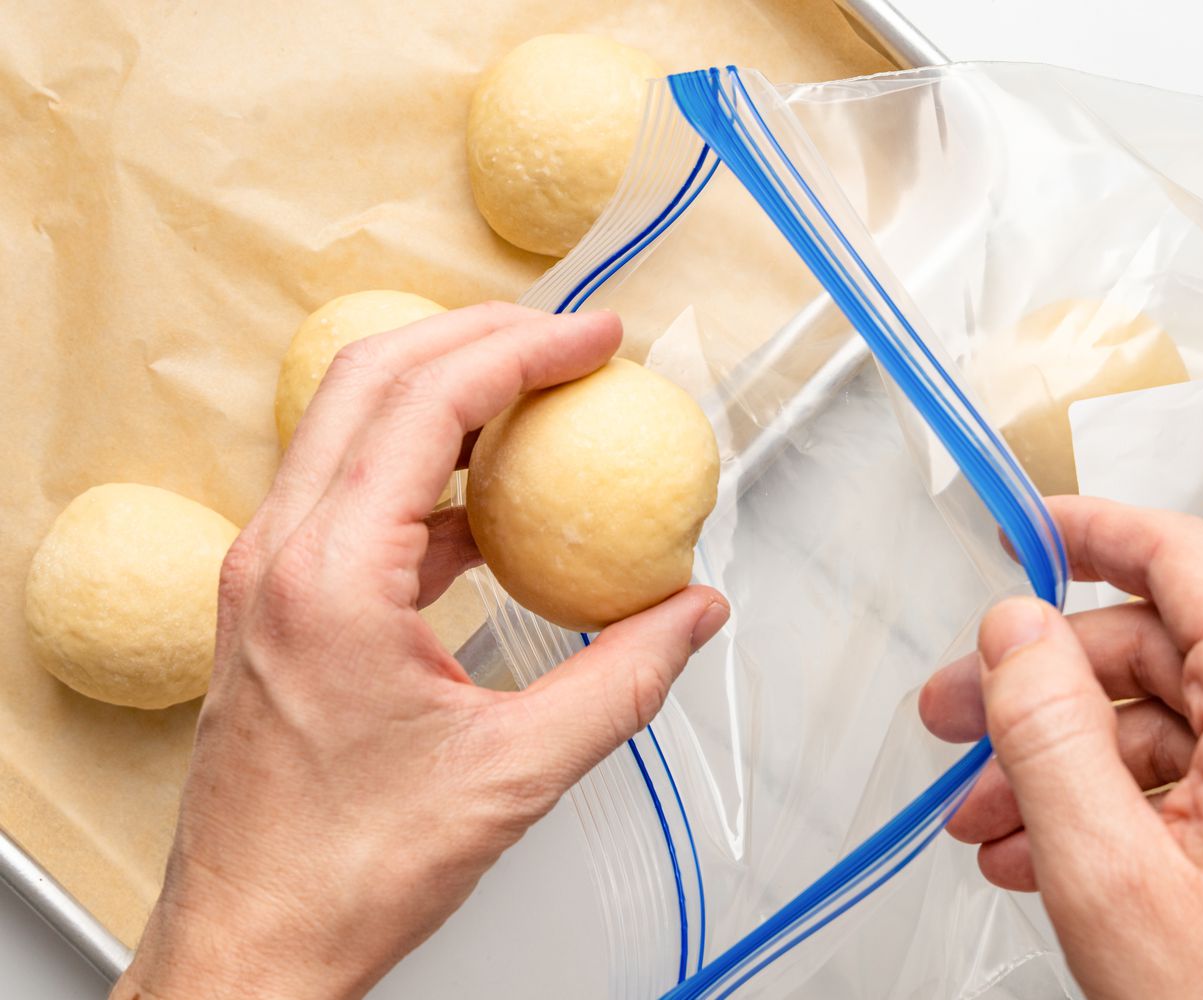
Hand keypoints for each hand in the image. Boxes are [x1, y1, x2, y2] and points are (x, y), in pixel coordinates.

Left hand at [112, 303, 729, 999]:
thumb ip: (623, 682)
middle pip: (371, 376)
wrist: (250, 942)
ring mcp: (263, 574)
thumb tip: (691, 615)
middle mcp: (277, 554)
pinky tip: (491, 517)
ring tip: (539, 406)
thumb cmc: (344, 870)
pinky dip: (425, 472)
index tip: (596, 340)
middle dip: (479, 336)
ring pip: (350, 424)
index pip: (427, 401)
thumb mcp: (515, 773)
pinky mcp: (273, 602)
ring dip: (446, 393)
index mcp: (329, 577)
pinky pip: (350, 493)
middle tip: (569, 342)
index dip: (525, 350)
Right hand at [920, 496, 1202, 998]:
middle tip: (959, 732)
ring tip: (998, 830)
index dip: (1085, 533)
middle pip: (1167, 656)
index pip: (1180, 560)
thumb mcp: (1113, 879)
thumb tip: (1015, 628)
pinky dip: (1143, 805)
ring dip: (1082, 767)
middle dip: (1047, 697)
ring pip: (1189, 729)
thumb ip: (1047, 730)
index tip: (1020, 530)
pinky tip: (1070, 854)